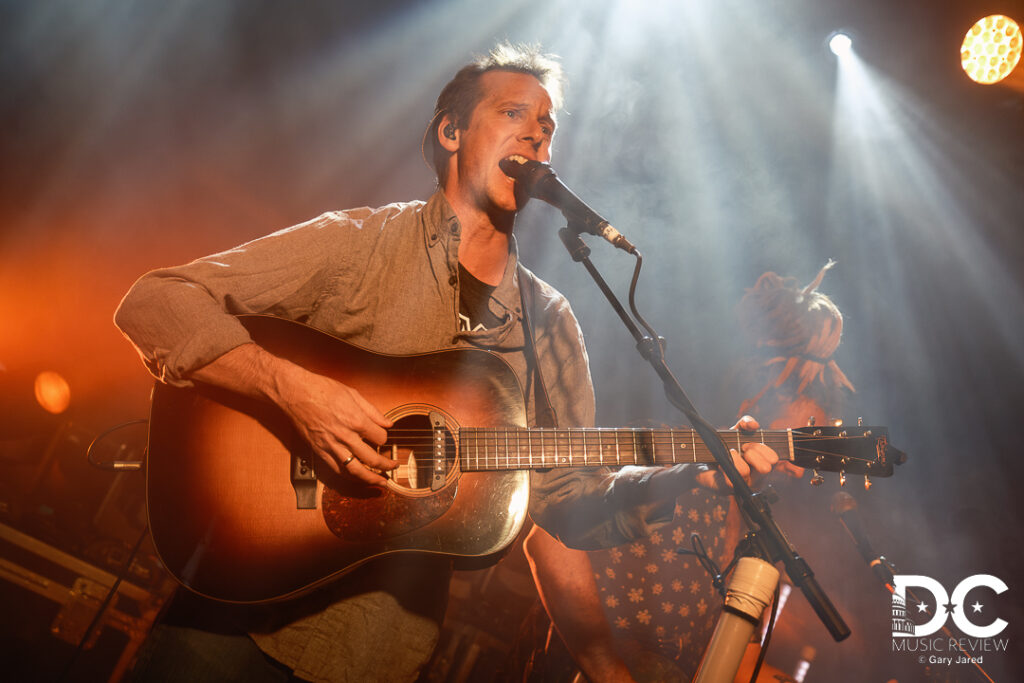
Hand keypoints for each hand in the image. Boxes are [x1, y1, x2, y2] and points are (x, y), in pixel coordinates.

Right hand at [273, 365, 395, 484]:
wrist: (295, 392)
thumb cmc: (321, 389)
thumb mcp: (353, 394)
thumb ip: (372, 411)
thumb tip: (388, 423)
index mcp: (355, 420)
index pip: (380, 437)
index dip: (385, 438)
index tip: (383, 436)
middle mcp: (345, 436)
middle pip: (371, 459)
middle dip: (386, 466)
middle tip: (393, 467)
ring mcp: (331, 446)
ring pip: (354, 470)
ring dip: (370, 479)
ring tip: (380, 482)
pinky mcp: (319, 451)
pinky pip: (336, 470)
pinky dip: (349, 477)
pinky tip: (357, 478)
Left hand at [695, 416, 778, 491]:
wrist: (701, 458)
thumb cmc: (723, 446)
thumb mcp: (736, 431)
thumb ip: (746, 423)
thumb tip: (754, 425)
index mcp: (762, 463)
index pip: (774, 458)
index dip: (761, 447)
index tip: (746, 443)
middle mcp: (756, 477)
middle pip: (767, 468)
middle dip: (752, 453)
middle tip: (741, 450)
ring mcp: (743, 484)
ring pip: (745, 472)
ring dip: (734, 458)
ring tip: (729, 455)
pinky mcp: (728, 488)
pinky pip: (730, 479)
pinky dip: (723, 467)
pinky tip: (720, 464)